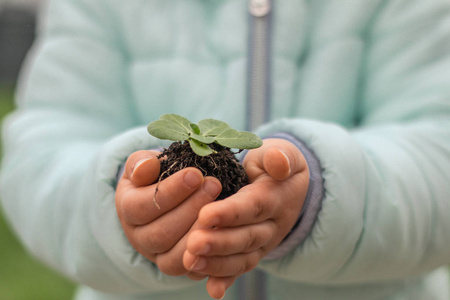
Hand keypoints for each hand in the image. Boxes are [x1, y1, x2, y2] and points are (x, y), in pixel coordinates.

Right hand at [115, 150, 221, 277]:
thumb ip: (142, 163)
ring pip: (174, 257)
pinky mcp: (178, 266)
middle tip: (214, 185)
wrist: (166, 196)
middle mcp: (139, 237)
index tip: (195, 174)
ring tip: (221, 206)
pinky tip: (224, 233)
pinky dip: (207, 257)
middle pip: (159, 234)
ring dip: (199, 232)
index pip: (141, 207)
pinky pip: (191, 272)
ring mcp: (157, 256)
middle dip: (190, 209)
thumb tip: (146, 167)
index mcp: (128, 210)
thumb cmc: (158, 176)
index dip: (170, 191)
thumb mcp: (145, 163)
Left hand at [182, 139, 309, 298]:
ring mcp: (262, 243)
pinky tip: (213, 290)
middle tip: (193, 244)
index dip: (231, 213)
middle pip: (246, 237)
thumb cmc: (274, 163)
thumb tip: (278, 163)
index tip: (205, 214)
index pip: (253, 206)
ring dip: (217, 263)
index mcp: (276, 197)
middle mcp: (271, 225)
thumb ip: (280, 156)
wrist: (286, 185)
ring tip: (191, 262)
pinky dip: (226, 279)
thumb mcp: (281, 152)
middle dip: (219, 242)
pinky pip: (240, 268)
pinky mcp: (252, 253)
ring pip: (242, 258)